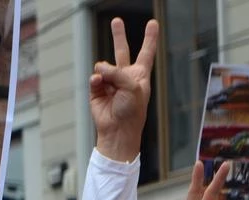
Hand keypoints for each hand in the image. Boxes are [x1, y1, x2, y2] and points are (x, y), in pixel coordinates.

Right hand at [89, 18, 157, 162]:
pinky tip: (99, 84)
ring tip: (108, 82)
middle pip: (122, 51)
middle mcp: (125, 76)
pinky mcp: (97, 90)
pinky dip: (96, 80)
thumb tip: (98, 69)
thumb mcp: (132, 87)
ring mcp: (110, 82)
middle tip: (116, 21)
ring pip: (103, 65)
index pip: (146, 52)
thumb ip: (117, 72)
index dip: (150, 38)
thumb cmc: (131, 111)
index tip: (153, 24)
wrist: (117, 130)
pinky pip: (95, 77)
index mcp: (139, 75)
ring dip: (105, 70)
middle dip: (118, 36)